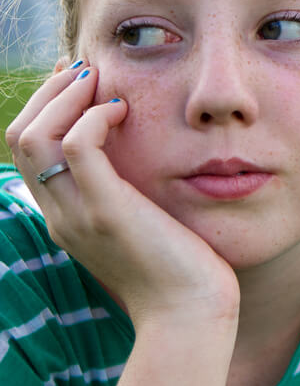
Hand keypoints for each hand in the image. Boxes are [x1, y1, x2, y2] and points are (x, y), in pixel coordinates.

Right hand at [5, 63, 239, 329]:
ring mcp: (79, 214)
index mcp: (68, 217)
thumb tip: (147, 166)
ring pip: (35, 137)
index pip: (30, 152)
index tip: (79, 82)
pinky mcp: (108, 212)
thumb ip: (135, 199)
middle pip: (21, 137)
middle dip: (49, 93)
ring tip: (98, 80)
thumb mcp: (148, 229)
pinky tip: (123, 109)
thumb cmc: (184, 274)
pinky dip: (93, 117)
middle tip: (83, 69)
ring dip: (64, 97)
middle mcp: (62, 215)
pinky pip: (78, 147)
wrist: (192, 316)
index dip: (48, 108)